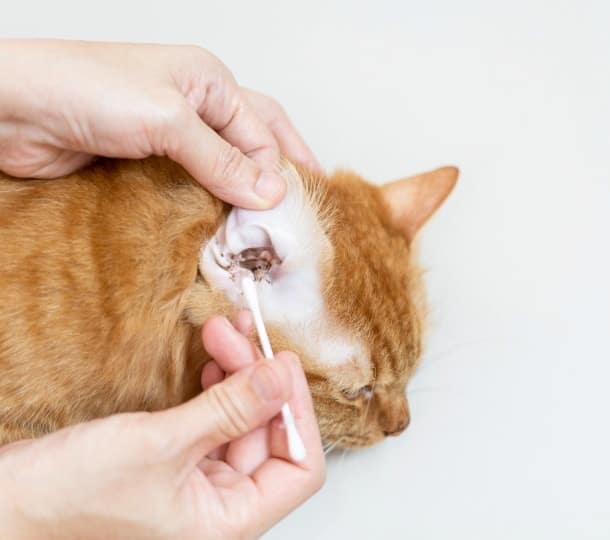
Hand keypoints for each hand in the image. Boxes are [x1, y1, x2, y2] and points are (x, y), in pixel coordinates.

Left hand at [0, 39, 319, 208]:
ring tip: (263, 228)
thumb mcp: (168, 120)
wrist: (13, 109)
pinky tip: (219, 226)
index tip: (285, 211)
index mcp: (208, 80)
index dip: (277, 170)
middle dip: (278, 173)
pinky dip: (207, 207)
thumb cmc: (85, 88)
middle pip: (252, 142)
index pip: (262, 129)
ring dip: (242, 195)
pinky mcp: (145, 164)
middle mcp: (194, 105)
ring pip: (221, 169)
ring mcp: (168, 135)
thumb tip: (272, 191)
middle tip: (302, 208)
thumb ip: (222, 159)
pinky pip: (189, 188)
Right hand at [0, 315, 325, 538]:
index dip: (297, 413)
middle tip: (239, 334)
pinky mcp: (175, 462)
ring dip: (238, 373)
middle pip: (269, 434)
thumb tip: (281, 379)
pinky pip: (213, 420)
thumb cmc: (68, 499)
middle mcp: (219, 506)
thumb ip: (229, 409)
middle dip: (258, 378)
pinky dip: (216, 387)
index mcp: (228, 521)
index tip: (282, 365)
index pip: (299, 468)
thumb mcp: (160, 444)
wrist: (5, 505)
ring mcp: (198, 484)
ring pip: (241, 421)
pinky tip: (212, 362)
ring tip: (223, 332)